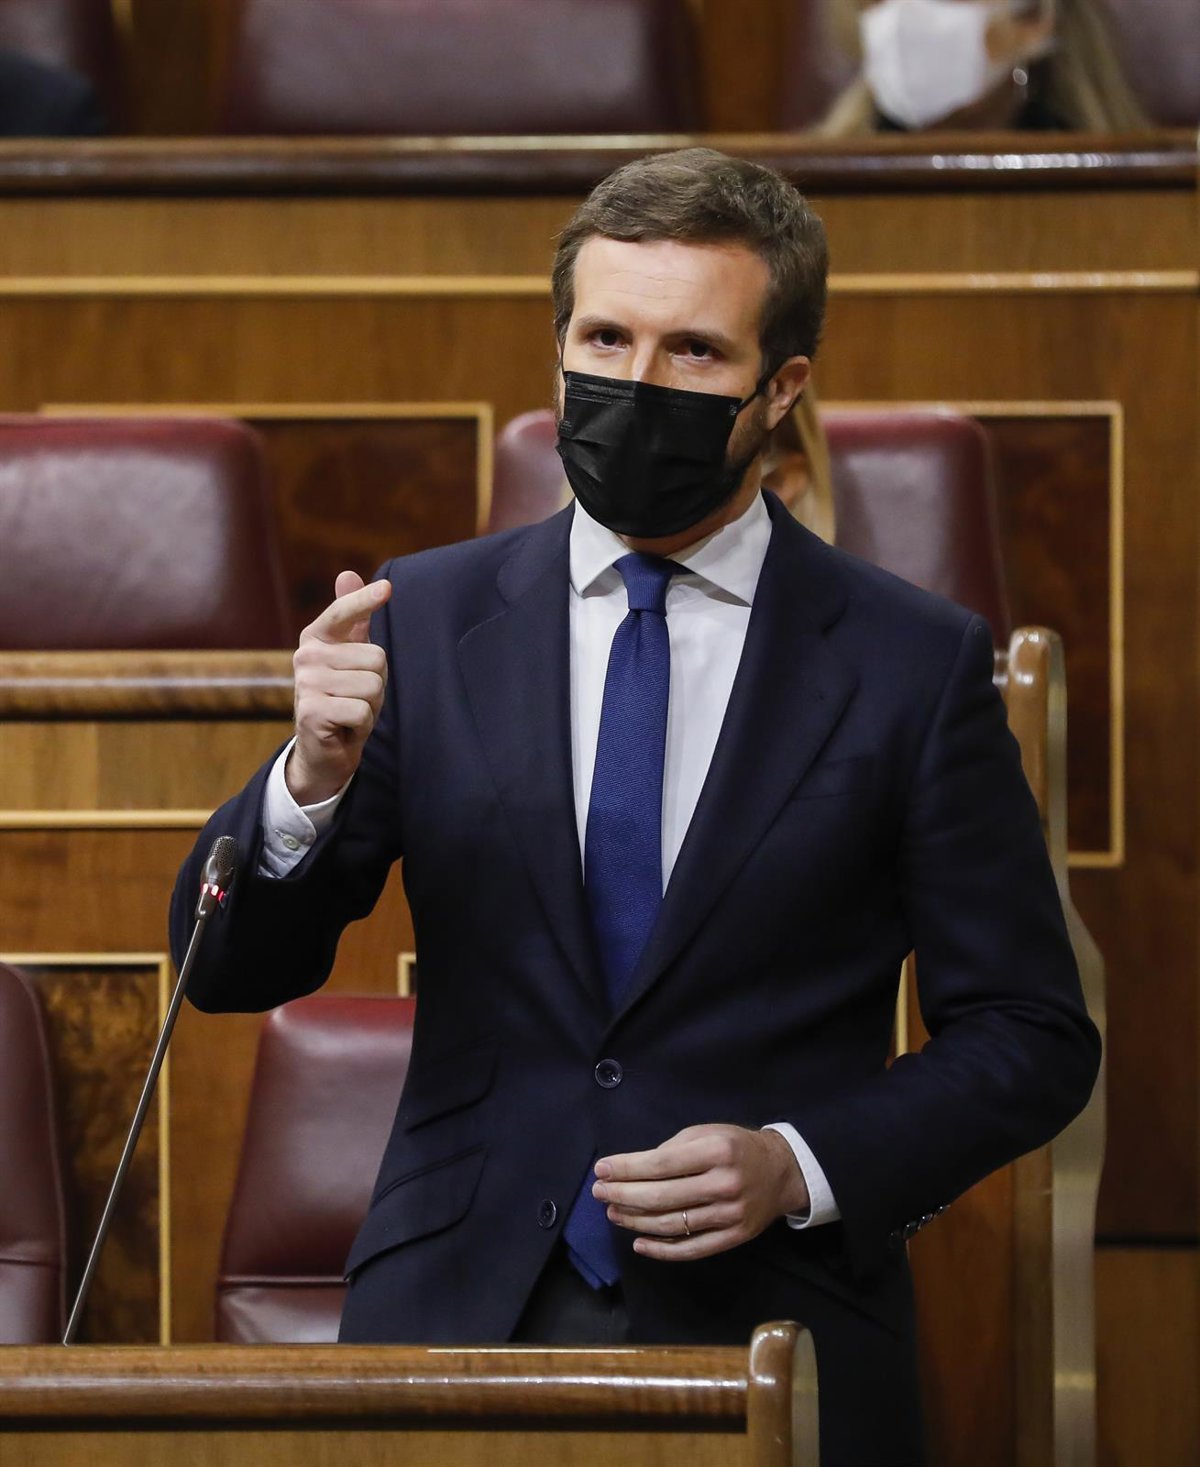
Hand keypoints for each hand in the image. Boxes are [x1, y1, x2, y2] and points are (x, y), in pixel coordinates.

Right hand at [288, 570, 391, 804]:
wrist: (323, 750)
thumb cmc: (343, 698)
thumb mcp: (352, 656)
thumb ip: (353, 619)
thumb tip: (348, 573)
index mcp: (316, 637)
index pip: (343, 613)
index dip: (365, 601)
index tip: (387, 588)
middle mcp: (306, 656)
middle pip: (376, 658)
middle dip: (377, 683)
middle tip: (356, 697)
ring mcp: (306, 684)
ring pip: (372, 685)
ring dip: (371, 706)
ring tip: (351, 712)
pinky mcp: (312, 712)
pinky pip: (363, 711)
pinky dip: (363, 725)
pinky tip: (345, 728)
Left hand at [593, 1124, 809, 1261]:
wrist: (781, 1172)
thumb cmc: (736, 1147)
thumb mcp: (706, 1133)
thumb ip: (672, 1149)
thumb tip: (633, 1171)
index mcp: (716, 1152)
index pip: (660, 1164)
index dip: (626, 1169)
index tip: (601, 1170)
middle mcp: (723, 1184)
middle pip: (661, 1196)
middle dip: (623, 1195)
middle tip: (599, 1193)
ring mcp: (729, 1215)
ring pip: (671, 1224)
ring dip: (635, 1221)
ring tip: (613, 1213)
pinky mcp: (733, 1238)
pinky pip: (691, 1249)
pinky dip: (661, 1250)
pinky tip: (640, 1242)